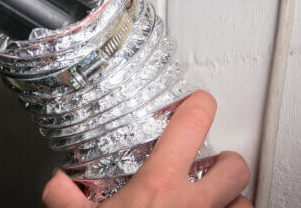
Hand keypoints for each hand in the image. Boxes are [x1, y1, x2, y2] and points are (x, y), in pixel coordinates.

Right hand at [42, 91, 251, 207]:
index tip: (196, 102)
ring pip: (244, 200)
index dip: (198, 105)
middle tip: (205, 162)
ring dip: (230, 196)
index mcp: (157, 187)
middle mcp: (193, 206)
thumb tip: (57, 182)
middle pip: (234, 165)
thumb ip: (62, 196)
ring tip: (209, 197)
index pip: (191, 125)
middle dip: (224, 159)